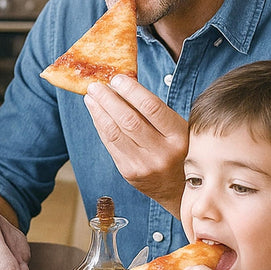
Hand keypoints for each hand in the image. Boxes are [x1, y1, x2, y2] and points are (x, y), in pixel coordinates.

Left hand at [84, 74, 188, 213]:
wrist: (179, 190)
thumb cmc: (180, 151)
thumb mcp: (178, 130)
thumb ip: (155, 112)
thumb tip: (123, 86)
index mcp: (179, 136)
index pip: (151, 107)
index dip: (131, 90)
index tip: (117, 78)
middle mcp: (162, 152)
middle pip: (128, 119)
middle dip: (108, 99)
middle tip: (96, 85)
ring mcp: (144, 164)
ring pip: (114, 132)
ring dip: (99, 111)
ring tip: (90, 97)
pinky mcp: (129, 172)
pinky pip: (110, 144)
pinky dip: (100, 126)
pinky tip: (95, 114)